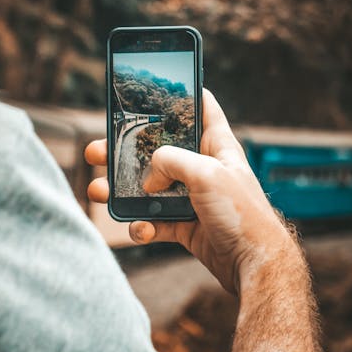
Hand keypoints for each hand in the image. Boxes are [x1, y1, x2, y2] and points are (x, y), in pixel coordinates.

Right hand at [84, 90, 295, 293]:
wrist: (253, 265)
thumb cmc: (242, 213)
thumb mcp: (206, 173)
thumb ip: (172, 161)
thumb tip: (149, 177)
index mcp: (217, 147)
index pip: (203, 109)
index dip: (184, 94)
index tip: (159, 86)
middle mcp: (203, 169)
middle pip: (159, 150)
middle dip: (126, 150)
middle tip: (97, 149)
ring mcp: (192, 198)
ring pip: (149, 188)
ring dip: (122, 190)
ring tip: (99, 191)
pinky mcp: (186, 226)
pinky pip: (155, 222)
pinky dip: (142, 225)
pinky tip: (141, 229)